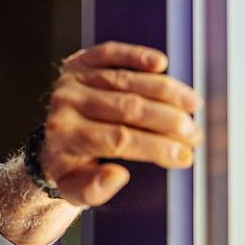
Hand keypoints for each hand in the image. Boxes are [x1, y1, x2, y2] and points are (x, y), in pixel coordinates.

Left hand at [41, 41, 202, 206]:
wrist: (50, 140)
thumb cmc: (71, 167)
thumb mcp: (75, 190)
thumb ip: (93, 190)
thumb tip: (118, 175)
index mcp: (65, 137)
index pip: (118, 139)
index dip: (156, 146)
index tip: (185, 155)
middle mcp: (65, 104)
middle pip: (127, 108)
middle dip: (168, 121)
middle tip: (195, 134)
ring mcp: (71, 80)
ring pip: (125, 80)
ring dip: (165, 91)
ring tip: (193, 105)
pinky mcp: (78, 62)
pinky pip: (110, 54)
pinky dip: (136, 56)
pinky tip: (160, 64)